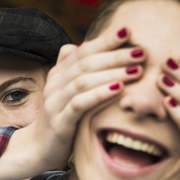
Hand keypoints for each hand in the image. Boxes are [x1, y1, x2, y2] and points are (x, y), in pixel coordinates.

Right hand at [0, 27, 146, 179]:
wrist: (38, 149)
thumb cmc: (59, 119)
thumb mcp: (64, 92)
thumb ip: (71, 69)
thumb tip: (80, 44)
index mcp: (57, 75)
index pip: (82, 51)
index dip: (105, 40)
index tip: (128, 31)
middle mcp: (54, 85)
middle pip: (85, 63)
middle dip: (115, 55)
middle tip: (141, 51)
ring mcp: (55, 103)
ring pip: (83, 81)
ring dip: (112, 73)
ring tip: (136, 70)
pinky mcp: (59, 122)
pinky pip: (79, 103)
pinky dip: (100, 94)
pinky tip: (119, 89)